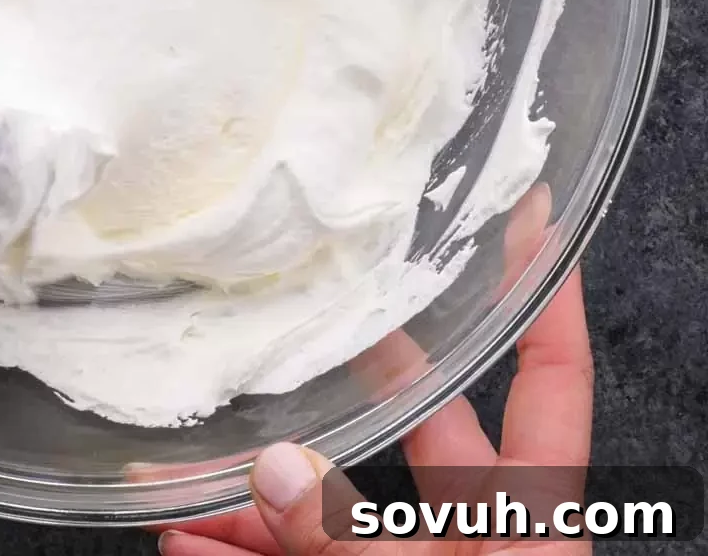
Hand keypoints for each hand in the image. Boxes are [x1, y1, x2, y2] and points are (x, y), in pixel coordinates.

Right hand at [159, 266, 591, 555]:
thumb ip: (352, 552)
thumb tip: (270, 472)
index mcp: (534, 537)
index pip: (552, 392)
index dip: (545, 301)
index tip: (529, 215)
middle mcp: (482, 547)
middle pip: (425, 435)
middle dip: (356, 381)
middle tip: (308, 312)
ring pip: (338, 515)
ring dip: (260, 497)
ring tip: (187, 476)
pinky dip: (242, 554)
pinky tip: (185, 538)